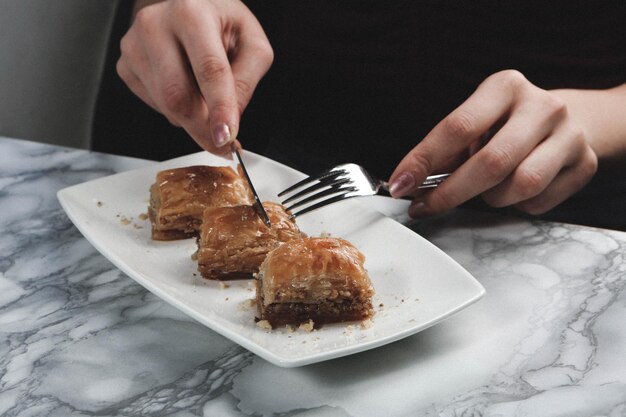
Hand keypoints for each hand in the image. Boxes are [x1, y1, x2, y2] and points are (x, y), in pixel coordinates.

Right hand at [116, 0, 272, 152]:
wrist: (190, 9)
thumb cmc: (221, 24)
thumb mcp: (252, 44)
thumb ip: (247, 82)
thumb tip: (230, 121)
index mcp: (192, 12)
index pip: (209, 69)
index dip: (220, 108)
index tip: (226, 137)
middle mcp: (156, 25)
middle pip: (178, 96)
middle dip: (203, 127)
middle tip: (223, 140)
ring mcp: (134, 46)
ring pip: (166, 106)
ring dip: (192, 118)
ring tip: (207, 100)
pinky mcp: (125, 66)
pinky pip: (155, 106)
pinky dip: (176, 111)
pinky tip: (187, 89)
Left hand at [388, 70, 598, 216]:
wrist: (568, 121)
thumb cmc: (507, 125)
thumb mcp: (476, 124)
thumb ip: (444, 151)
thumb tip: (408, 181)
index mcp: (505, 87)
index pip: (457, 127)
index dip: (423, 160)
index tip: (400, 184)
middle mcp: (541, 106)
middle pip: (491, 162)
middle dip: (450, 193)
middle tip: (425, 207)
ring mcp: (568, 134)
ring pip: (519, 185)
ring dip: (492, 198)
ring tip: (486, 189)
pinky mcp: (585, 163)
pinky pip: (539, 201)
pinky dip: (518, 205)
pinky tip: (515, 191)